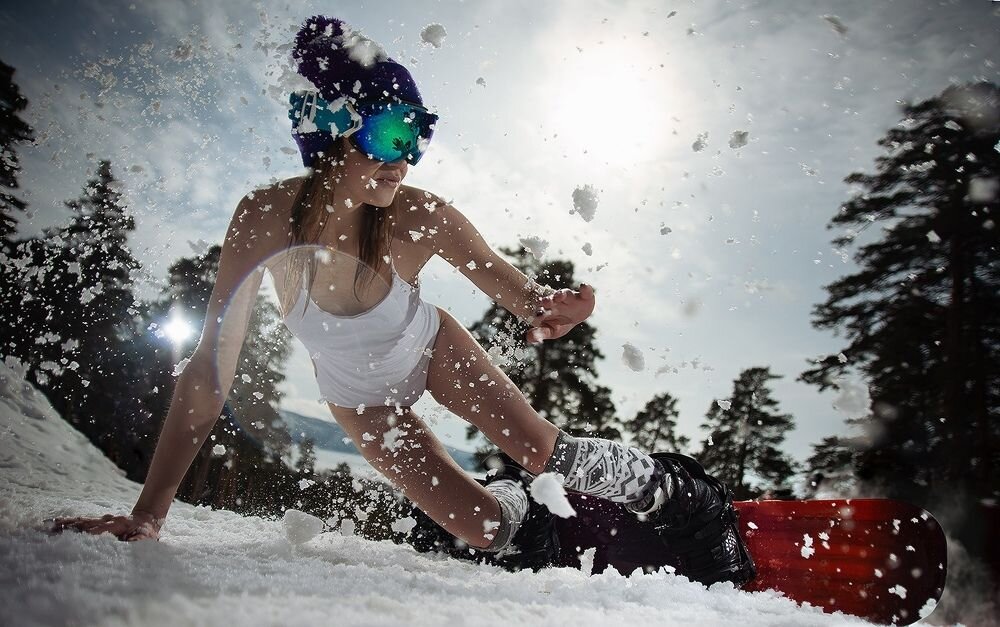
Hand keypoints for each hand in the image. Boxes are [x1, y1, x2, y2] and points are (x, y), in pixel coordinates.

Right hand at [46, 510, 163, 541]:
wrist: (147, 519)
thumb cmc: (147, 532)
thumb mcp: (147, 539)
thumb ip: (139, 542)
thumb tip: (130, 545)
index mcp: (119, 524)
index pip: (101, 530)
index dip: (89, 534)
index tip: (75, 538)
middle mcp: (107, 520)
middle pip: (87, 523)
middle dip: (71, 528)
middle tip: (53, 531)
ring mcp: (101, 520)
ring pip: (82, 521)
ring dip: (67, 524)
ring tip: (50, 526)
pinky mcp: (98, 523)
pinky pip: (82, 522)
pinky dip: (69, 523)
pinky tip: (57, 523)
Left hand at [526, 284, 595, 343]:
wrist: (575, 315)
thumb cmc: (559, 323)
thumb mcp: (551, 330)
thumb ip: (541, 333)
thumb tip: (528, 337)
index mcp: (548, 308)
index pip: (542, 309)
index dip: (540, 311)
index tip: (537, 315)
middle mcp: (558, 301)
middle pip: (552, 298)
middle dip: (549, 300)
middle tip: (545, 302)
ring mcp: (571, 298)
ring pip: (565, 294)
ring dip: (562, 294)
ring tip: (560, 295)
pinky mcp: (584, 296)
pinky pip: (586, 291)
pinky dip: (586, 288)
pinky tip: (584, 286)